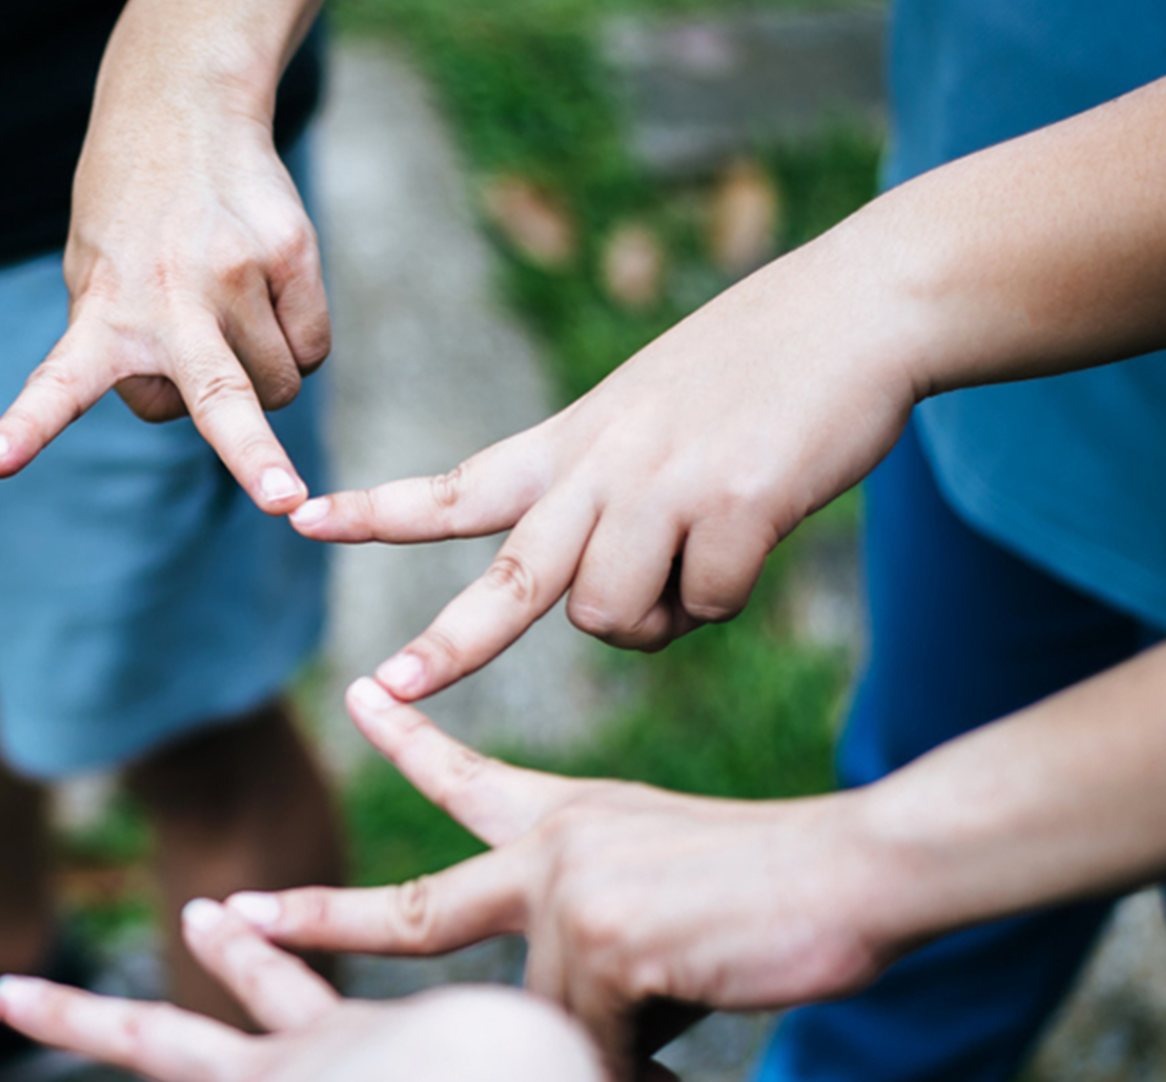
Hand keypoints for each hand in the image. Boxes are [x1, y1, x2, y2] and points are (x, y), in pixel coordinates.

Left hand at [0, 6, 327, 513]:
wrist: (184, 110)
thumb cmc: (130, 220)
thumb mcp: (90, 275)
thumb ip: (115, 351)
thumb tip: (187, 412)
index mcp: (102, 312)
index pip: (55, 383)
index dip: (26, 428)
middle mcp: (169, 299)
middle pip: (219, 397)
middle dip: (253, 459)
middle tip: (282, 500)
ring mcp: (236, 275)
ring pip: (275, 389)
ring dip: (259, 379)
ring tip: (228, 317)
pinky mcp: (291, 254)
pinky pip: (312, 348)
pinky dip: (295, 342)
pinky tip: (265, 295)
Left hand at [0, 902, 614, 1081]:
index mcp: (366, 1042)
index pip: (302, 1000)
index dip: (264, 962)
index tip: (226, 923)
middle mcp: (297, 1058)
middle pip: (182, 1020)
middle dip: (115, 996)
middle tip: (54, 960)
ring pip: (146, 1058)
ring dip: (80, 1020)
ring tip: (22, 998)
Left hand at [227, 678, 899, 1081]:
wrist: (862, 870)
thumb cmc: (784, 892)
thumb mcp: (666, 906)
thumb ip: (601, 961)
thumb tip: (576, 1053)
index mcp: (569, 819)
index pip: (466, 775)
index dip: (410, 740)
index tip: (357, 696)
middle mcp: (551, 848)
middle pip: (413, 908)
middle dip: (317, 921)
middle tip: (227, 914)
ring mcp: (569, 895)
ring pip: (535, 1029)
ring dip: (589, 1078)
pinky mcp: (601, 946)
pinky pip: (585, 1056)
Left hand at [290, 227, 923, 680]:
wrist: (863, 306)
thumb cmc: (758, 371)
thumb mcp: (648, 417)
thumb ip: (603, 502)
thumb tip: (601, 615)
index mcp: (572, 443)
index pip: (457, 486)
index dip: (380, 509)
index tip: (302, 517)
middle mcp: (602, 465)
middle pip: (509, 581)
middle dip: (447, 646)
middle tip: (387, 692)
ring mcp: (666, 486)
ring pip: (617, 619)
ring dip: (659, 618)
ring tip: (705, 550)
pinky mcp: (737, 505)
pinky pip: (710, 604)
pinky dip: (733, 591)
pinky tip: (759, 528)